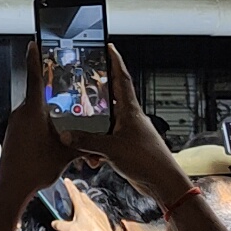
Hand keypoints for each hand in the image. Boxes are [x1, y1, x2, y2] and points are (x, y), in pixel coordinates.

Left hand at [0, 42, 76, 196]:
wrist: (12, 187)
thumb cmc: (34, 169)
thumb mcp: (65, 154)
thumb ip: (81, 141)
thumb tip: (94, 138)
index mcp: (33, 111)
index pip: (34, 77)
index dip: (35, 58)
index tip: (34, 42)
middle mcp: (22, 113)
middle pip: (40, 93)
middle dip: (54, 90)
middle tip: (67, 83)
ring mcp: (17, 123)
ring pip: (37, 110)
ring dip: (51, 111)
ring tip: (67, 116)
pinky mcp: (15, 133)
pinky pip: (32, 121)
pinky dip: (44, 123)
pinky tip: (55, 133)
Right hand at [49, 182, 114, 230]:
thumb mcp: (70, 230)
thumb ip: (60, 225)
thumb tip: (54, 223)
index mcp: (81, 207)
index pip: (74, 192)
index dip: (69, 186)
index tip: (67, 180)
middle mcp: (90, 207)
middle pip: (83, 196)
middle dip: (77, 193)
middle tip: (72, 193)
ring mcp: (98, 211)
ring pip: (90, 201)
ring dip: (84, 200)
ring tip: (80, 204)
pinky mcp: (103, 217)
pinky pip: (95, 209)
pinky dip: (91, 208)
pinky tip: (90, 215)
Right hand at [60, 45, 183, 197]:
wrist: (163, 183)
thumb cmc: (148, 161)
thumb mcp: (111, 148)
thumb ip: (87, 140)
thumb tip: (67, 135)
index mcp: (130, 111)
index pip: (121, 78)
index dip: (115, 62)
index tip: (108, 47)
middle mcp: (129, 118)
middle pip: (110, 98)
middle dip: (96, 92)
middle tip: (81, 84)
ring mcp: (127, 133)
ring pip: (104, 123)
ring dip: (91, 128)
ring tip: (78, 131)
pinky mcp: (125, 147)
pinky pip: (104, 141)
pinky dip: (95, 147)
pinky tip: (91, 158)